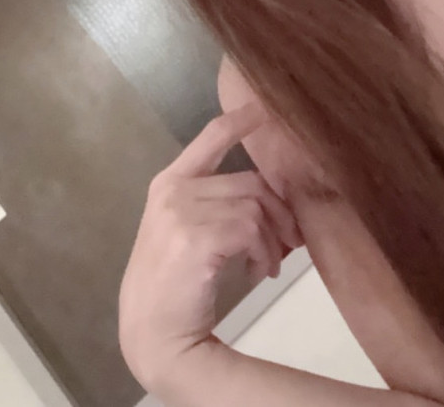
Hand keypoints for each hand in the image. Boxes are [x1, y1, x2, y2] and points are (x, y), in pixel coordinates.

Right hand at [118, 99, 304, 392]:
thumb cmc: (171, 288)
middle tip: (292, 241)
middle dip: (279, 211)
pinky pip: (251, 231)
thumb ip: (218, 207)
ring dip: (272, 240)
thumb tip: (273, 200)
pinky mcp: (196, 237)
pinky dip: (265, 254)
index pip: (209, 137)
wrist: (151, 334)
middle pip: (250, 182)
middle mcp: (174, 190)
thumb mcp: (187, 234)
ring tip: (268, 266)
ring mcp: (182, 212)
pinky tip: (259, 273)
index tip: (263, 109)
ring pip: (255, 207)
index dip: (240, 120)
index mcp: (169, 183)